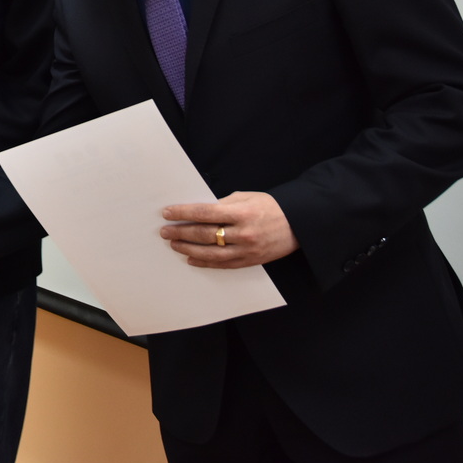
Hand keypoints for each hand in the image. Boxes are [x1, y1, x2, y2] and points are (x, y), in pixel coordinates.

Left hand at [160, 191, 299, 267]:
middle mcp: (243, 233)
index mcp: (242, 212)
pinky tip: (191, 259)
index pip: (205, 212)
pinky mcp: (250, 261)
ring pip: (210, 253)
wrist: (298, 224)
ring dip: (188, 249)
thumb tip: (198, 211)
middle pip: (204, 234)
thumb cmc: (270, 207)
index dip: (183, 213)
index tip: (167, 213)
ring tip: (174, 244)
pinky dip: (205, 263)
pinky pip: (223, 265)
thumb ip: (222, 204)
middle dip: (181, 232)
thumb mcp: (246, 197)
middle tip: (164, 231)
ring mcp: (246, 250)